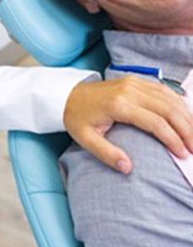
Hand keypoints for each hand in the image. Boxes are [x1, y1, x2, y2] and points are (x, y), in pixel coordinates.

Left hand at [64, 76, 192, 173]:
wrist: (67, 94)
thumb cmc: (77, 118)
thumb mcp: (85, 139)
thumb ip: (107, 154)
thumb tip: (128, 168)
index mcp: (118, 105)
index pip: (155, 122)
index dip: (173, 139)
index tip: (183, 154)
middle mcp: (129, 90)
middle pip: (168, 108)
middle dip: (186, 129)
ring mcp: (133, 82)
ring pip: (169, 97)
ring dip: (186, 115)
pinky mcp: (134, 80)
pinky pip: (162, 89)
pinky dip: (177, 102)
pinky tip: (185, 115)